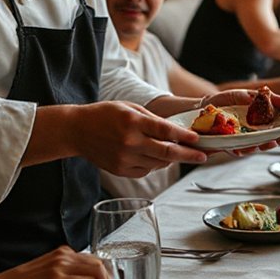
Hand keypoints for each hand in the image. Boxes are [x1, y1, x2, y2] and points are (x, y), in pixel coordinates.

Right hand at [71, 101, 209, 173]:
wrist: (76, 130)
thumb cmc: (106, 115)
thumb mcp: (130, 107)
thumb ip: (153, 120)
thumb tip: (177, 131)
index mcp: (133, 123)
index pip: (165, 131)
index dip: (185, 137)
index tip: (198, 139)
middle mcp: (130, 142)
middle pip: (167, 152)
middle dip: (189, 155)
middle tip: (203, 156)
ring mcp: (125, 159)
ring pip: (159, 163)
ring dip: (172, 159)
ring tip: (179, 152)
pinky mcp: (120, 170)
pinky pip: (146, 170)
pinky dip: (155, 164)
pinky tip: (152, 155)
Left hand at [200, 89, 279, 156]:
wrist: (204, 104)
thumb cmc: (229, 100)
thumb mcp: (254, 95)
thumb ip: (275, 100)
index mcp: (259, 124)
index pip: (274, 132)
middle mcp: (251, 134)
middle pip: (265, 142)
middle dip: (273, 142)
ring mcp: (239, 140)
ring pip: (253, 147)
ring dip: (260, 147)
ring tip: (267, 142)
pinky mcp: (227, 144)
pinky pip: (236, 149)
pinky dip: (242, 149)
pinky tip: (246, 147)